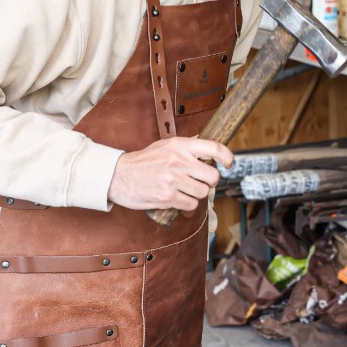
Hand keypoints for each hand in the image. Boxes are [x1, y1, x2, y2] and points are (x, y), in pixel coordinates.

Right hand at [107, 137, 232, 211]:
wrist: (117, 176)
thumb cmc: (143, 162)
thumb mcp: (164, 146)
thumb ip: (186, 145)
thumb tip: (205, 142)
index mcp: (180, 146)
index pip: (214, 148)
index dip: (227, 157)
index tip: (229, 164)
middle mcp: (179, 161)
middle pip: (213, 177)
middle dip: (209, 182)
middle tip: (199, 181)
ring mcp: (173, 180)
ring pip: (203, 192)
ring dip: (196, 194)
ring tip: (184, 190)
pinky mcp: (168, 197)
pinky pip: (191, 205)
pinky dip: (187, 205)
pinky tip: (178, 199)